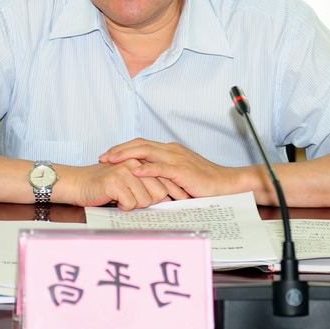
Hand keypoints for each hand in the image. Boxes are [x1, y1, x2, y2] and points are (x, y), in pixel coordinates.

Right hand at [56, 159, 173, 210]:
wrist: (78, 183)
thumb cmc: (105, 185)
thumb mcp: (131, 181)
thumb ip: (149, 184)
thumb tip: (169, 197)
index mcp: (141, 161)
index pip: (166, 182)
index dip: (167, 196)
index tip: (168, 203)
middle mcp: (135, 163)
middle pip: (159, 193)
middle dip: (148, 202)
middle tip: (132, 199)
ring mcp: (125, 171)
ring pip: (145, 200)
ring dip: (133, 205)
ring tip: (122, 198)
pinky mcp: (115, 181)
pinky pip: (130, 203)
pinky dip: (122, 207)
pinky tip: (114, 200)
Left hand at [99, 138, 242, 199]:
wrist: (226, 184)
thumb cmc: (204, 183)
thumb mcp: (179, 177)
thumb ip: (162, 175)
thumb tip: (144, 182)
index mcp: (170, 151)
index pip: (141, 144)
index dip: (123, 148)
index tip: (108, 155)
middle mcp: (171, 150)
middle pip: (140, 144)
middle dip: (119, 149)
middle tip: (102, 156)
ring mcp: (177, 159)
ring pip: (147, 151)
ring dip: (126, 155)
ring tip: (111, 160)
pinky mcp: (183, 170)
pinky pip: (161, 167)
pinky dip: (146, 168)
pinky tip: (134, 170)